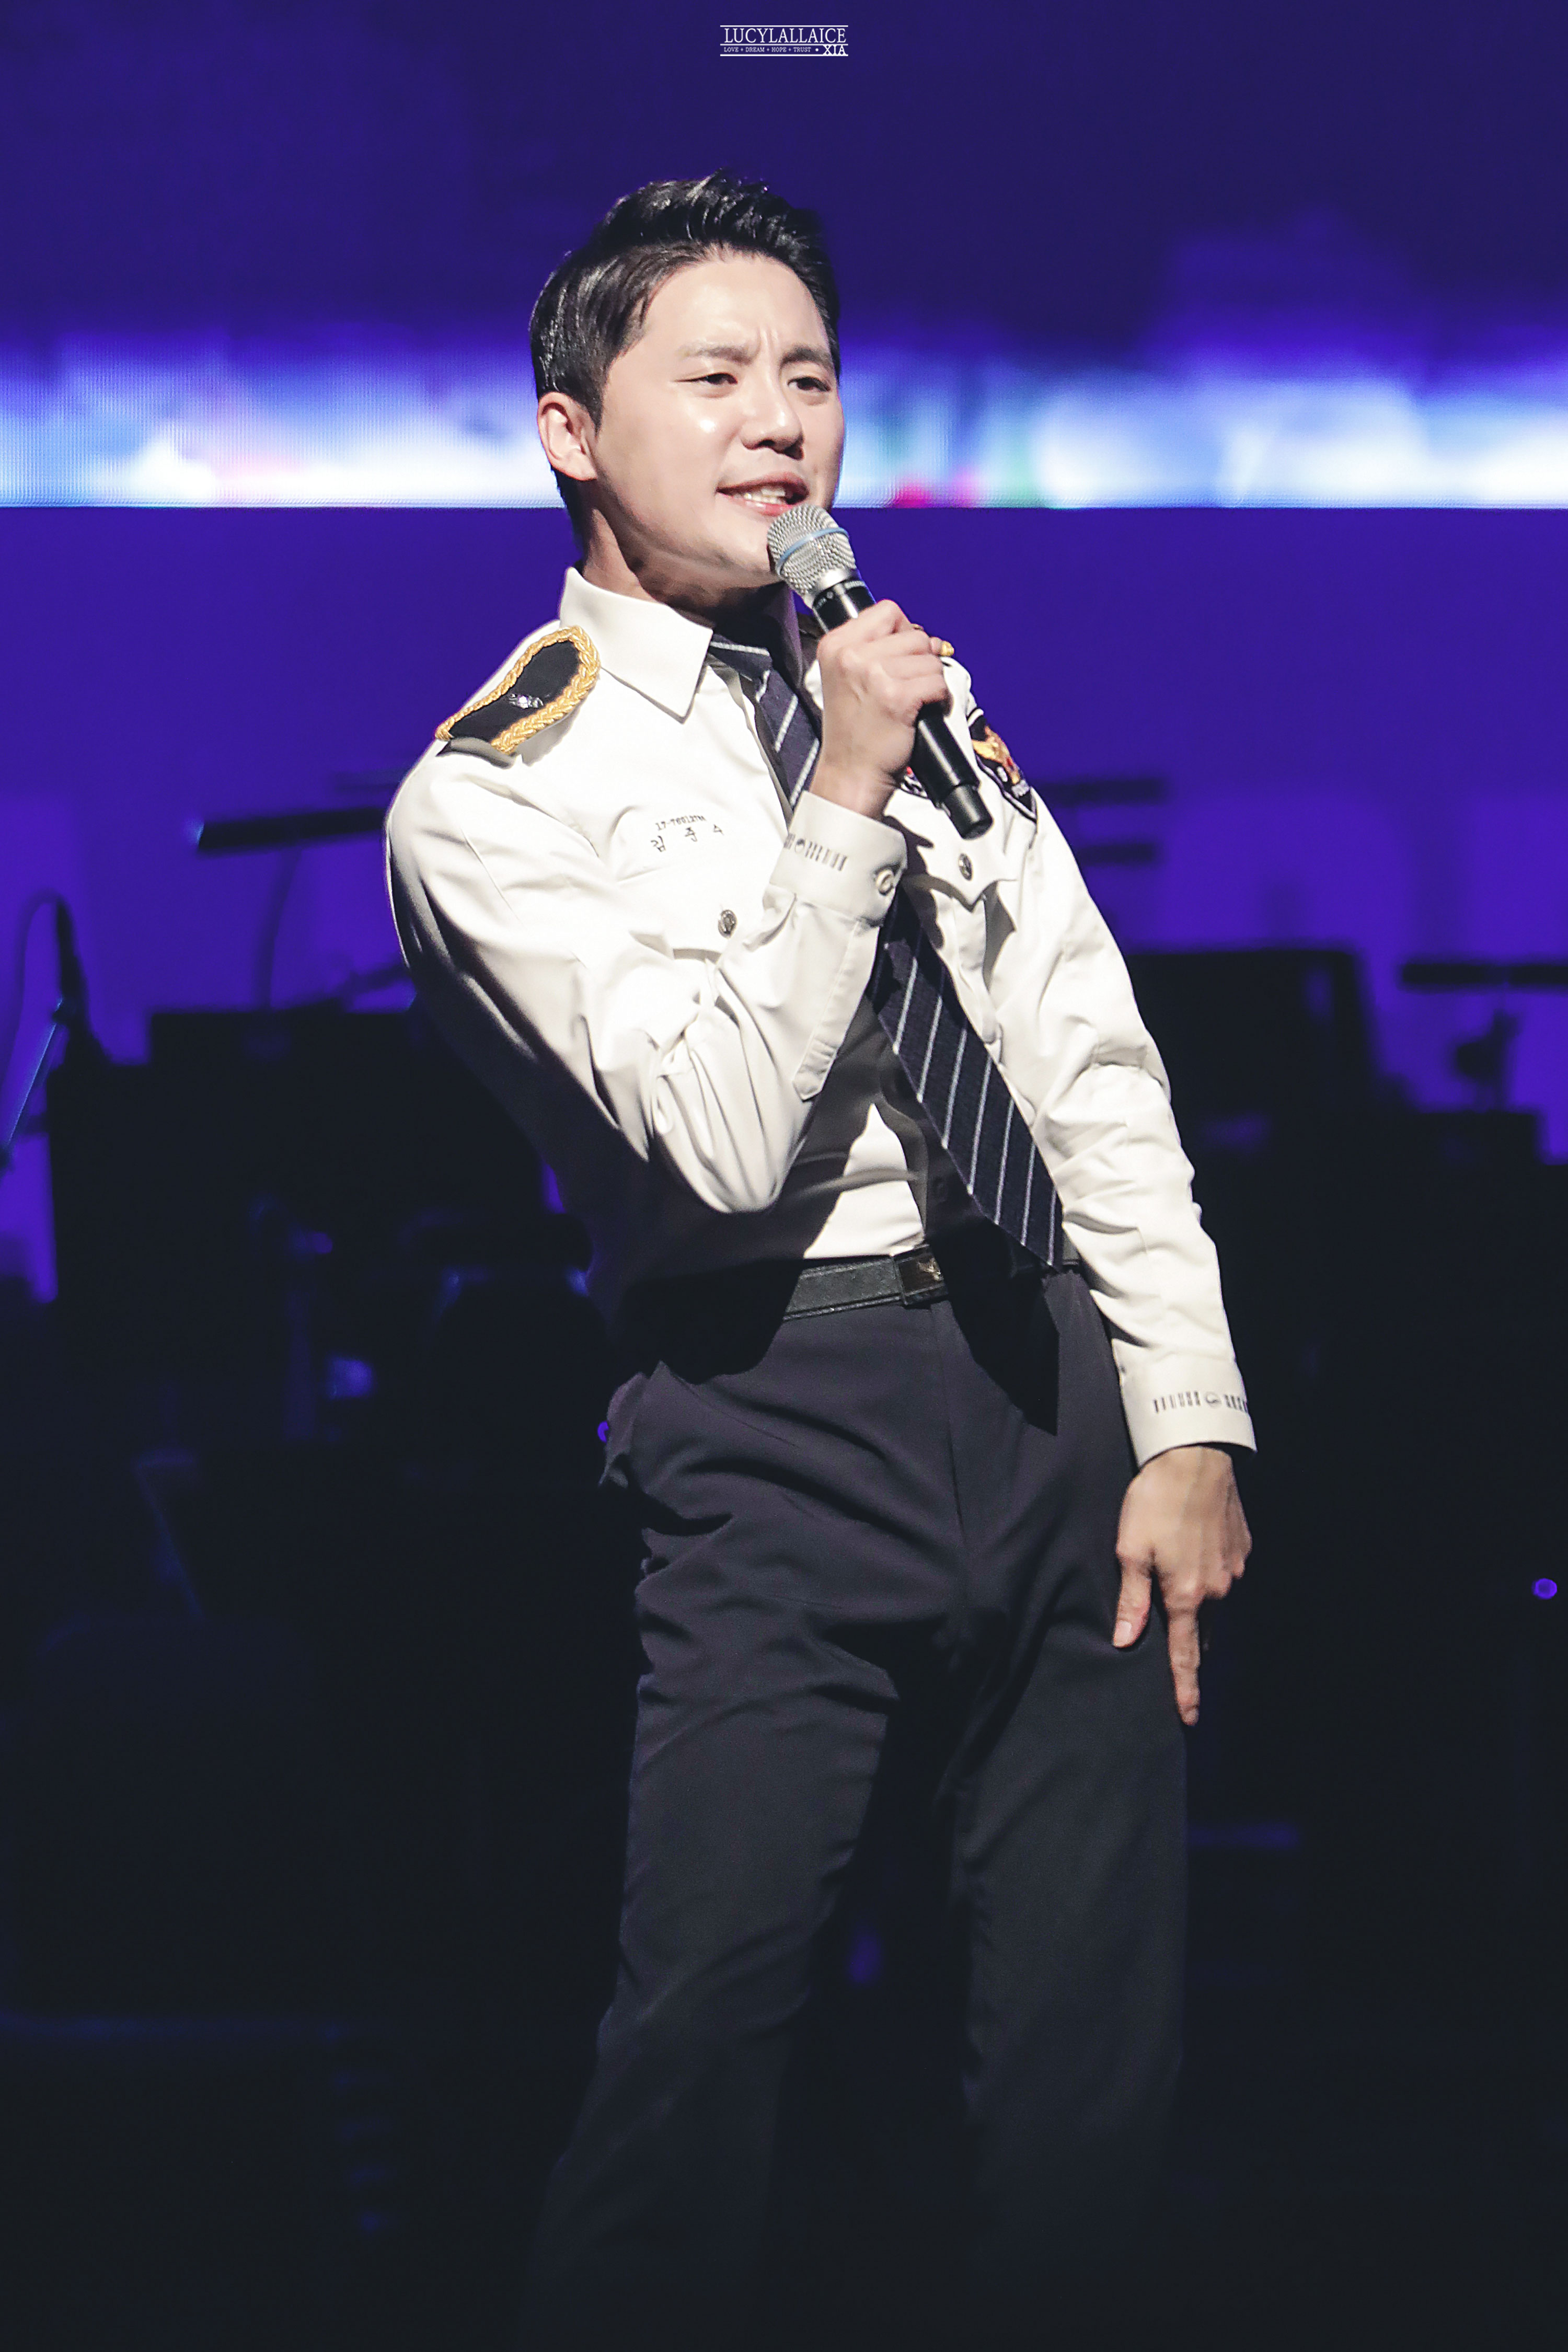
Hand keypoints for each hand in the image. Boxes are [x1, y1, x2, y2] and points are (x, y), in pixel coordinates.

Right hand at [809, 601, 949, 819]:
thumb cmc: (853, 732)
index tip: (901, 656)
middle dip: (921, 659)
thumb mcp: (848, 678)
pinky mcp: (896, 698)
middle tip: (908, 685)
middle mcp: (851, 656)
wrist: (850, 773)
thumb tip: (928, 638)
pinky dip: (939, 698)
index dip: (904, 631)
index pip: (887, 611)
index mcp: (836, 645)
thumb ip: (876, 649)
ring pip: (929, 658)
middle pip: (913, 634)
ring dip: (930, 680)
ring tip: (912, 701)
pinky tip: (923, 710)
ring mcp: (873, 675)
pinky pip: (937, 682)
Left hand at [1112, 1445, 1250, 1725]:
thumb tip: (1124, 1641)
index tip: (1189, 1717)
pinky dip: (1211, 1576)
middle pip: (1202, 1631)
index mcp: (1186, 1596)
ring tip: (1178, 1584)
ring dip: (1199, 1605)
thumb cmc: (1155, 1501)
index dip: (1185, 1689)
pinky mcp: (1243, 1550)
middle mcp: (1217, 1590)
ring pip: (1215, 1603)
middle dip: (1189, 1641)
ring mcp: (1235, 1570)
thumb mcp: (1129, 1550)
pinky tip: (1195, 1553)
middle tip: (1174, 1639)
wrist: (1195, 1457)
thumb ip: (1131, 1600)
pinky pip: (1226, 1576)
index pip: (1185, 1656)